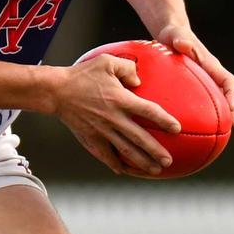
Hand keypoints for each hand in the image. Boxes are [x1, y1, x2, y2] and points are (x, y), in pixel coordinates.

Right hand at [58, 55, 181, 175]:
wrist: (56, 91)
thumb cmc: (82, 75)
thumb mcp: (106, 62)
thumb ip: (127, 68)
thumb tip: (139, 81)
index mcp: (120, 99)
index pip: (147, 111)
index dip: (163, 120)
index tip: (176, 128)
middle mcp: (113, 118)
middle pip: (139, 138)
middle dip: (155, 151)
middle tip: (169, 160)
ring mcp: (101, 131)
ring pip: (125, 150)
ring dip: (141, 162)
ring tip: (155, 170)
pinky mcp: (90, 139)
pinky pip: (105, 155)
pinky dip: (116, 164)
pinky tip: (125, 170)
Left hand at [156, 24, 233, 124]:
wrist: (172, 34)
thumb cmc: (175, 34)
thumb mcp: (175, 35)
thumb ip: (180, 38)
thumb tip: (183, 44)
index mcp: (211, 65)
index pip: (228, 81)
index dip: (231, 96)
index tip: (231, 110)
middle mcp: (212, 74)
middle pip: (229, 94)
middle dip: (232, 110)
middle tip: (228, 128)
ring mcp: (206, 81)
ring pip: (218, 100)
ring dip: (221, 115)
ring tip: (215, 134)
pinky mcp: (196, 86)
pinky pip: (204, 101)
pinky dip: (204, 114)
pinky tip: (191, 128)